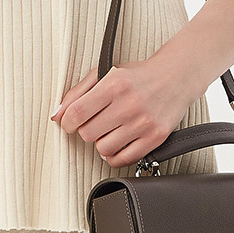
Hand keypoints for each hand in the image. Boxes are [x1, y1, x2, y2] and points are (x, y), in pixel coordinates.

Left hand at [49, 58, 194, 168]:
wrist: (177, 76)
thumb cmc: (138, 75)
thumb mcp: (106, 73)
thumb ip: (77, 93)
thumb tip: (56, 115)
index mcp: (114, 85)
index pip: (76, 113)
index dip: (67, 122)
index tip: (70, 122)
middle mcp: (129, 104)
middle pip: (88, 134)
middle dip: (86, 130)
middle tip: (96, 122)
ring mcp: (144, 123)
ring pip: (103, 149)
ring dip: (102, 142)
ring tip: (110, 130)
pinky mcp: (155, 137)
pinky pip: (123, 159)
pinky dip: (115, 154)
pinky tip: (118, 142)